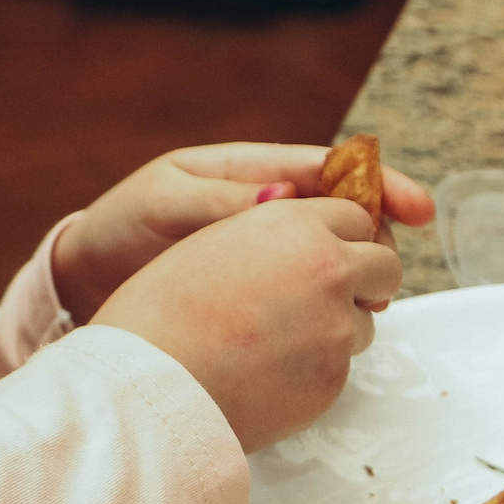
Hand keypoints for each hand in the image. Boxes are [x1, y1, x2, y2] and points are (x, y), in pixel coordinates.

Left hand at [51, 142, 432, 322]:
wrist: (84, 277)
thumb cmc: (122, 228)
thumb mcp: (166, 204)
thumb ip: (222, 203)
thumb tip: (283, 198)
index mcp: (255, 175)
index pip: (335, 171)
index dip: (383, 186)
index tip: (419, 209)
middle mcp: (273, 213)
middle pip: (351, 219)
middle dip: (380, 242)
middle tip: (385, 278)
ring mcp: (271, 257)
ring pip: (338, 262)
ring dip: (362, 280)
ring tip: (368, 306)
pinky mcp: (263, 297)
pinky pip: (311, 300)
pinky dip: (332, 312)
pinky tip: (338, 332)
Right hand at [92, 197, 401, 453]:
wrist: (147, 387)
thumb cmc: (158, 313)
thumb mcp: (209, 241)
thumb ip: (267, 229)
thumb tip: (301, 224)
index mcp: (294, 222)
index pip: (356, 215)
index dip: (344, 235)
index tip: (334, 250)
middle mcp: (329, 268)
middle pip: (384, 265)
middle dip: (364, 279)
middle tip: (326, 295)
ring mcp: (338, 328)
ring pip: (364, 322)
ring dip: (336, 327)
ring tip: (274, 339)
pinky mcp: (333, 380)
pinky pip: (339, 368)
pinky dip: (312, 369)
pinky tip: (265, 371)